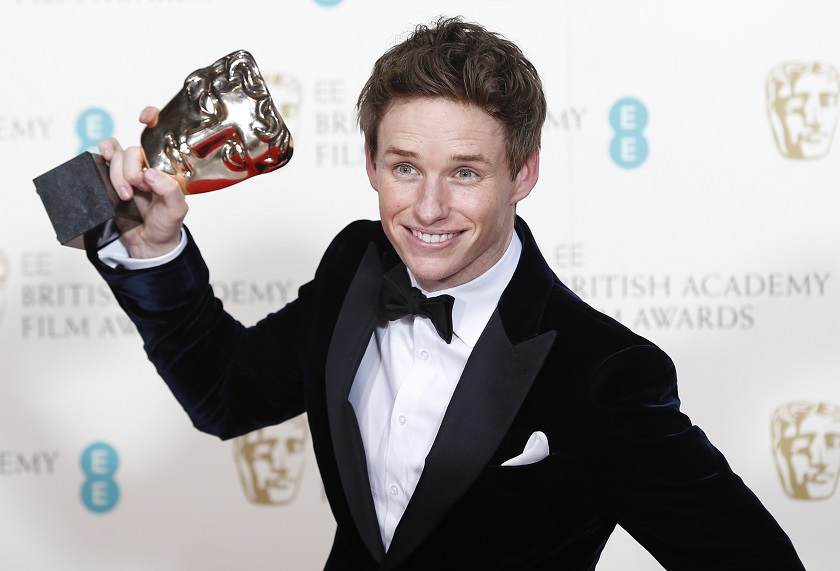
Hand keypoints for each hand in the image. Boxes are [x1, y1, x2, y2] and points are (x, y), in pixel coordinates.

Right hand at [99, 107, 187, 258]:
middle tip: (138, 188)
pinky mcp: (111, 179)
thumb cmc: (166, 225)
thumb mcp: (177, 209)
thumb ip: (170, 190)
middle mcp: (147, 165)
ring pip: (116, 154)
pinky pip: (102, 160)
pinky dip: (102, 160)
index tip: (145, 117)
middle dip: (131, 169)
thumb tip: (150, 173)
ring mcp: (128, 171)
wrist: (148, 245)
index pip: (160, 134)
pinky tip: (107, 172)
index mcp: (166, 167)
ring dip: (117, 173)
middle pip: (132, 149)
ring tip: (125, 195)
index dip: (152, 119)